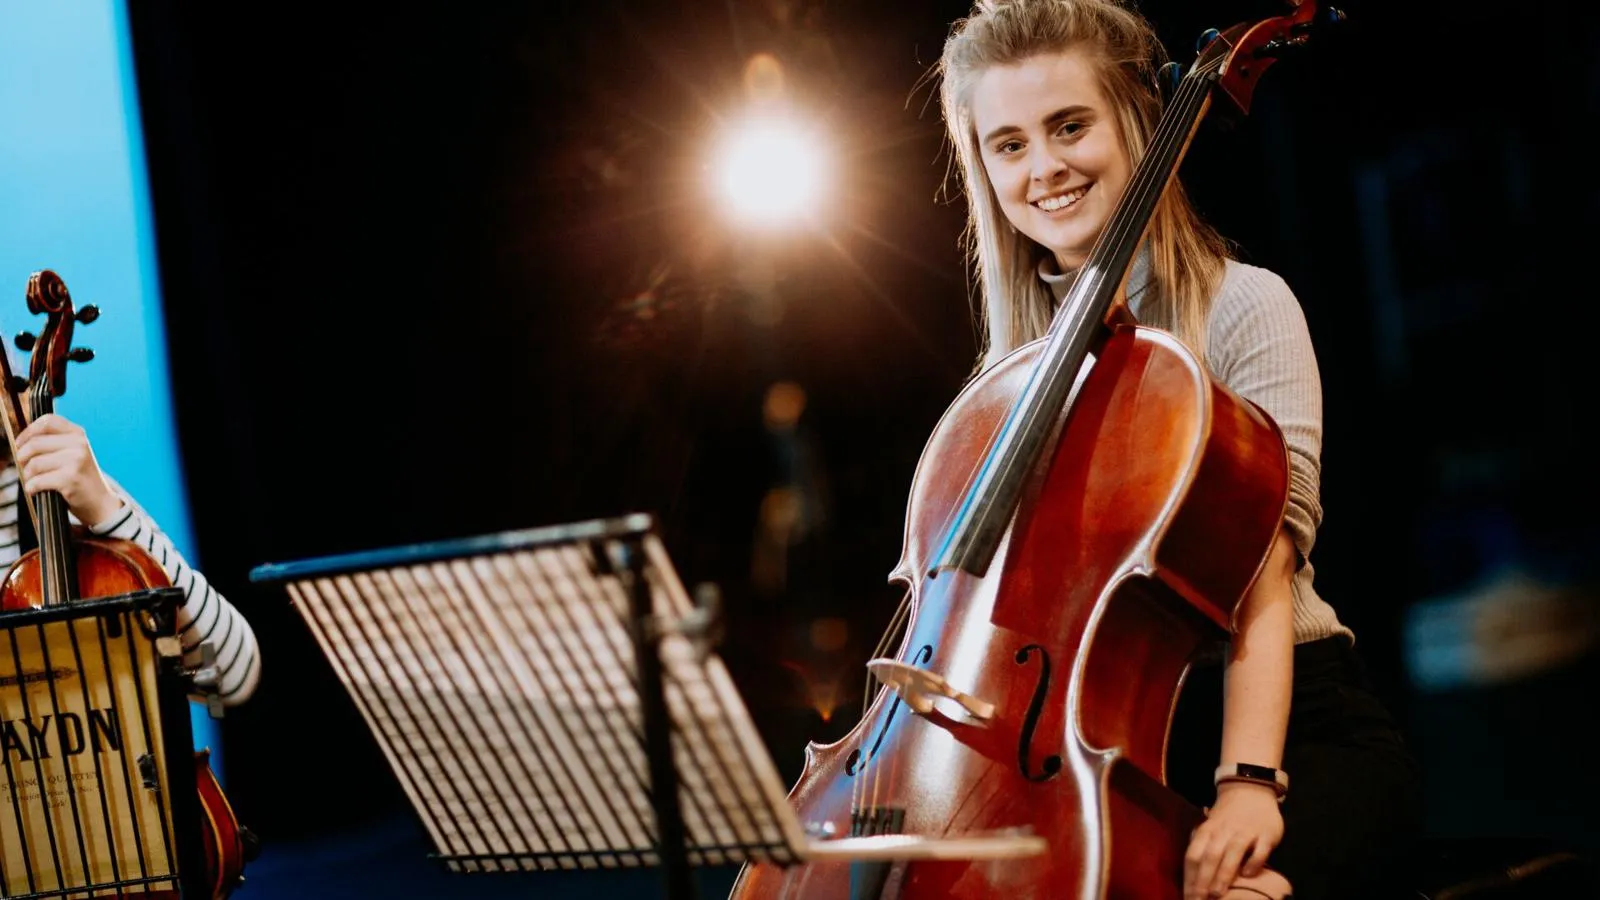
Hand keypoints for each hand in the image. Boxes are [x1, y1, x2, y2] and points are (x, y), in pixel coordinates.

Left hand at [14, 413, 123, 526]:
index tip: (20, 444)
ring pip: (34, 463)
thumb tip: (20, 443)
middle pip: (35, 443)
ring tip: (33, 481)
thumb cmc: (79, 478)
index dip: (28, 432)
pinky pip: (37, 480)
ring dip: (27, 476)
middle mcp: (79, 444)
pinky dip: (32, 488)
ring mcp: (76, 460)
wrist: (100, 501)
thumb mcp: (72, 454)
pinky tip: (36, 490)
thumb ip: (52, 443)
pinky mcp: (71, 478)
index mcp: (78, 434)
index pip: (48, 421)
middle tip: (25, 469)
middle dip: (22, 458)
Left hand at [1184, 781, 1283, 899]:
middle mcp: (1223, 832)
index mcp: (1207, 831)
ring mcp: (1245, 832)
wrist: (1251, 789)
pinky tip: (1248, 876)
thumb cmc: (1227, 816)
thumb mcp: (1209, 828)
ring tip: (1217, 895)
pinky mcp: (1266, 834)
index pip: (1193, 856)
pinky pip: (1259, 850)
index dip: (1189, 878)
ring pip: (1232, 853)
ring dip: (1223, 874)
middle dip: (1203, 880)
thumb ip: (1202, 848)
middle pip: (1209, 857)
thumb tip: (1192, 877)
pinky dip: (1253, 862)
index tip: (1187, 897)